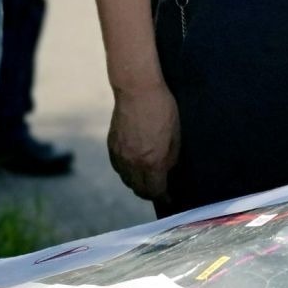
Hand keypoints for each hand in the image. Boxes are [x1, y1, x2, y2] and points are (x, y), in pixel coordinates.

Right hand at [108, 83, 180, 202]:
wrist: (137, 89)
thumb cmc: (162, 109)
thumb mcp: (175, 135)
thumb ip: (170, 159)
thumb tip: (166, 173)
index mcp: (151, 161)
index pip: (155, 191)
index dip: (164, 197)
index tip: (169, 198)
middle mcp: (132, 163)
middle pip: (139, 190)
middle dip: (150, 193)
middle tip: (159, 189)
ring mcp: (119, 155)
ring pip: (127, 180)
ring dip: (137, 183)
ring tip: (147, 179)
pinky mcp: (111, 146)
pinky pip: (118, 168)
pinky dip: (126, 172)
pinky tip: (133, 165)